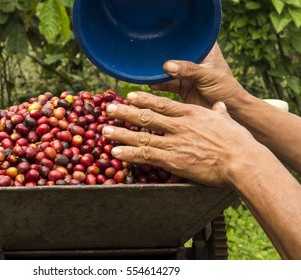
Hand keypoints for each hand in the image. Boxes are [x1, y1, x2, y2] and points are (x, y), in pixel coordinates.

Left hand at [102, 91, 261, 186]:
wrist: (243, 160)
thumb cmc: (239, 141)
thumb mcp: (228, 121)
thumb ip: (219, 113)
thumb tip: (219, 107)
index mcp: (190, 114)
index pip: (161, 104)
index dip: (143, 99)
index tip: (129, 95)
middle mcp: (179, 126)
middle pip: (146, 117)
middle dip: (125, 112)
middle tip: (108, 110)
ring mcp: (174, 143)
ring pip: (142, 135)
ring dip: (121, 133)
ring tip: (104, 131)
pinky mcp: (174, 160)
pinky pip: (146, 156)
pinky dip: (130, 153)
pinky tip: (116, 152)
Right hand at [150, 43, 246, 110]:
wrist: (231, 113)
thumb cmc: (226, 90)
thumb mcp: (209, 76)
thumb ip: (189, 70)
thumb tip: (167, 66)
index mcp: (206, 51)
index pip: (191, 38)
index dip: (178, 38)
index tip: (163, 40)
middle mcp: (195, 61)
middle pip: (176, 54)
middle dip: (164, 56)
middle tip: (149, 57)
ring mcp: (188, 75)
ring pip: (169, 71)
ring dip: (159, 73)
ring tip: (148, 73)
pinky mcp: (182, 88)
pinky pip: (168, 85)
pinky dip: (160, 85)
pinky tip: (151, 84)